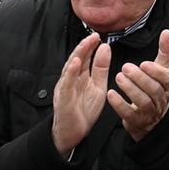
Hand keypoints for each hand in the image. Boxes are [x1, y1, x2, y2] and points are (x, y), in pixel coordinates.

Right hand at [51, 33, 113, 155]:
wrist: (72, 133)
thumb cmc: (83, 111)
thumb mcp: (97, 87)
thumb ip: (101, 69)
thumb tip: (105, 48)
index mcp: (80, 76)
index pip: (86, 57)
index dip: (91, 46)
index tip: (99, 36)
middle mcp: (71, 79)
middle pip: (77, 59)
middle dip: (85, 47)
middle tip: (94, 36)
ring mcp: (66, 87)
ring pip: (70, 68)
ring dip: (77, 55)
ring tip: (85, 44)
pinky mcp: (63, 98)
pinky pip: (66, 83)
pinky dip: (70, 72)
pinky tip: (76, 63)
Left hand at [110, 31, 168, 139]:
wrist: (151, 118)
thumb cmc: (155, 88)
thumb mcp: (162, 70)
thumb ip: (165, 52)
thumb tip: (167, 32)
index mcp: (167, 85)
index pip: (166, 78)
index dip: (155, 71)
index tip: (143, 63)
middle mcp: (160, 99)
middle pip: (154, 90)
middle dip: (140, 78)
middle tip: (125, 67)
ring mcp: (149, 112)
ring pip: (143, 102)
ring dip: (130, 89)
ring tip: (118, 77)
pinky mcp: (136, 121)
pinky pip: (128, 114)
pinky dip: (119, 104)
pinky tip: (111, 94)